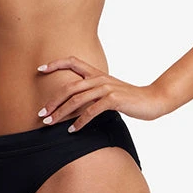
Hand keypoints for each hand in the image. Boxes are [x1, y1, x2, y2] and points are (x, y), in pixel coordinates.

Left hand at [36, 55, 166, 130]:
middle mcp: (99, 78)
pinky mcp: (113, 99)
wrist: (152, 99)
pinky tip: (72, 130)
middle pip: (69, 87)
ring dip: (61, 112)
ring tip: (50, 123)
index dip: (55, 64)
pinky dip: (79, 121)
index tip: (40, 69)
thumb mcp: (108, 90)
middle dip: (52, 101)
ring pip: (77, 100)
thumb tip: (73, 102)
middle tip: (41, 113)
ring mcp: (106, 88)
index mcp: (96, 73)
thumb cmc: (128, 97)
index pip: (72, 61)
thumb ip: (92, 91)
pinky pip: (91, 111)